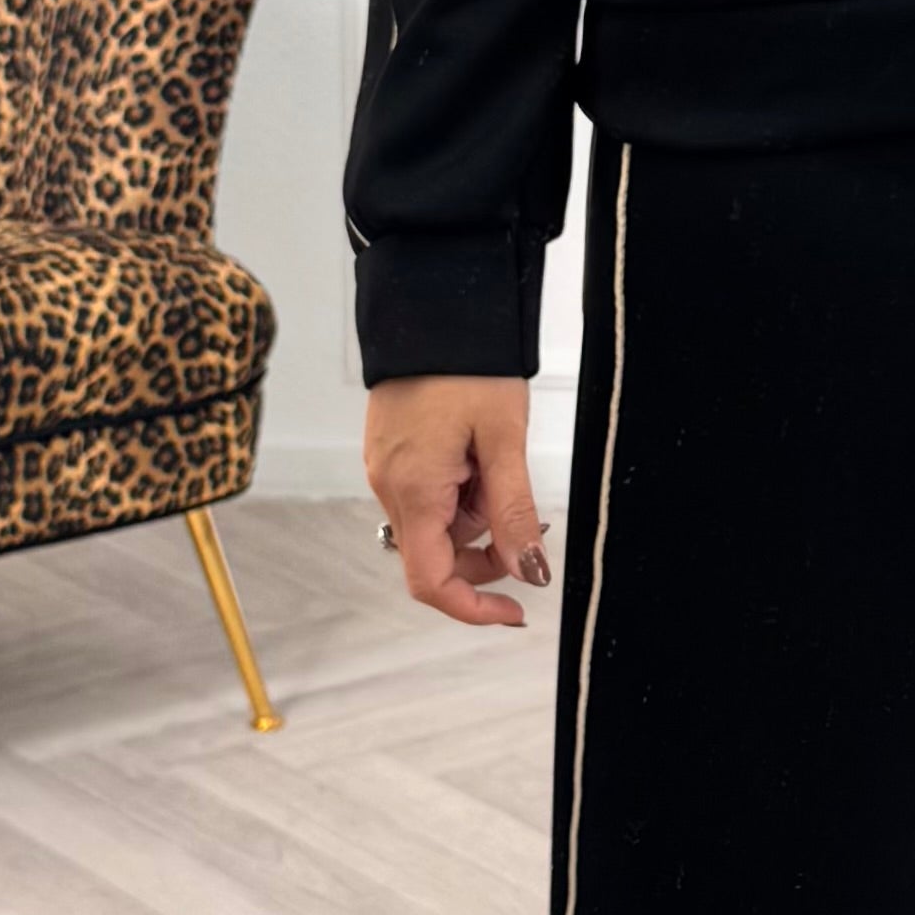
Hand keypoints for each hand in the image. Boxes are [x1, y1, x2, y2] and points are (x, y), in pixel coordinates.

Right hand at [365, 374, 548, 629]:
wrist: (431, 305)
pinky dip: (459, 491)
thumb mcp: (503, 440)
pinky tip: (480, 454)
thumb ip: (513, 512)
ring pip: (434, 522)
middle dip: (484, 551)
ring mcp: (386, 468)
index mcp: (414, 492)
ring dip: (474, 515)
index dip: (474, 607)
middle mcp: (389, 486)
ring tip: (501, 464)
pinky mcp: (391, 451)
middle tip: (527, 521)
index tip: (516, 609)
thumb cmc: (467, 365)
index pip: (430, 582)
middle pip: (435, 554)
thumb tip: (528, 571)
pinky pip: (426, 492)